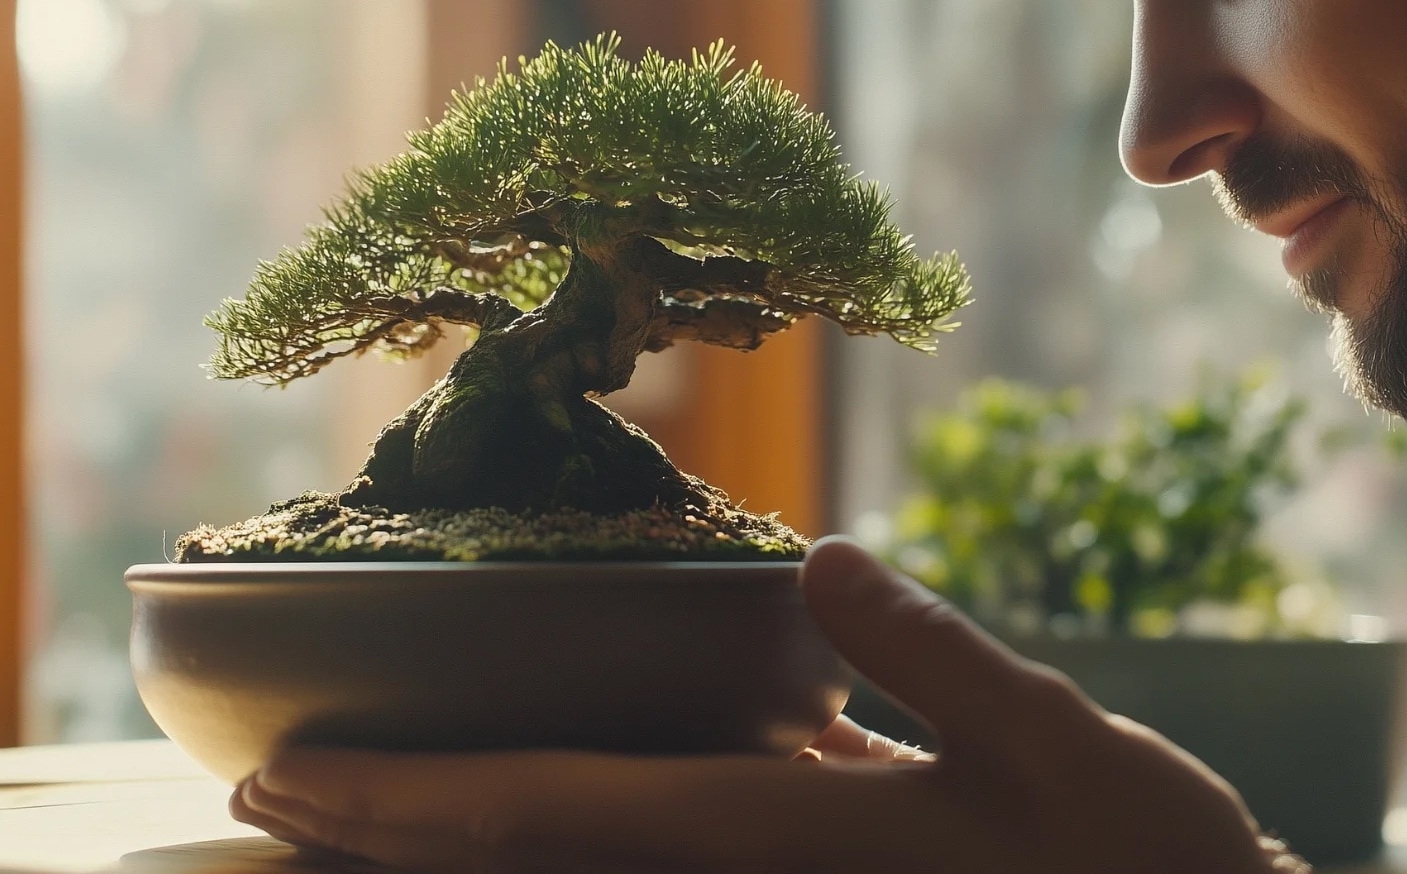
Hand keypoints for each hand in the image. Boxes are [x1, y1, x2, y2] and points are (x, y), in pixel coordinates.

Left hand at [231, 538, 1294, 872]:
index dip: (412, 802)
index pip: (561, 818)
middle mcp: (762, 868)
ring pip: (593, 842)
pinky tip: (593, 743)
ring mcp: (791, 868)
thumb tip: (826, 565)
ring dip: (473, 814)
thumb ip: (936, 661)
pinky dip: (594, 794)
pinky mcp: (834, 852)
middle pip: (540, 847)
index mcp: (790, 841)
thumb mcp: (1054, 748)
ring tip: (379, 777)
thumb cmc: (1140, 866)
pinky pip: (678, 820)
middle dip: (396, 826)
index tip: (286, 780)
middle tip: (263, 790)